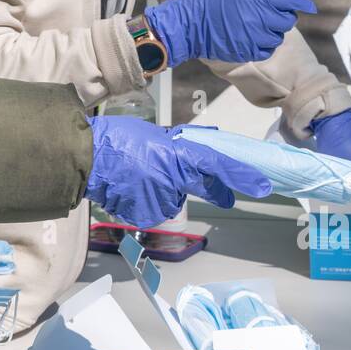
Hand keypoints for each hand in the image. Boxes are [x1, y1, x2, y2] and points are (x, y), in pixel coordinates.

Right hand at [85, 115, 271, 226]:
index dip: (242, 177)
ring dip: (165, 190)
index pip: (218, 166)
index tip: (263, 187)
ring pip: (175, 197)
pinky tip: (132, 189)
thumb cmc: (116, 141)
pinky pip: (156, 208)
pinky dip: (147, 201)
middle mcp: (175, 179)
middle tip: (225, 197)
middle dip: (215, 190)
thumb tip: (204, 142)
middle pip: (202, 186)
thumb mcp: (155, 135)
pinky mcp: (148, 214)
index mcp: (179, 155)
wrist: (87, 159)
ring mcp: (161, 199)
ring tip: (140, 176)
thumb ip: (181, 145)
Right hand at [144, 0, 315, 67]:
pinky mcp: (248, 53)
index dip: (302, 4)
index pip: (288, 2)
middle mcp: (258, 21)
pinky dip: (267, 44)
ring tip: (261, 24)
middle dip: (285, 15)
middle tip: (274, 11)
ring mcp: (254, 39)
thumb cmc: (206, 0)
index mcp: (255, 1)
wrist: (187, 26)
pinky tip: (256, 37)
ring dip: (275, 31)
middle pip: (287, 21)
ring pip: (279, 37)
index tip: (310, 6)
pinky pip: (268, 50)